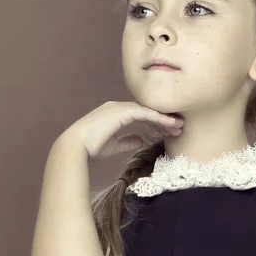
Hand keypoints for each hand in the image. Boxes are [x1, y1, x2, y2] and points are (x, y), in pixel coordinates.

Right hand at [60, 101, 183, 161]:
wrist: (76, 146)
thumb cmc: (90, 148)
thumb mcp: (113, 145)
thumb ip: (127, 141)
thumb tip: (141, 140)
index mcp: (115, 114)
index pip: (140, 115)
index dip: (156, 122)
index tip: (168, 131)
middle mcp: (118, 107)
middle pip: (147, 110)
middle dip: (164, 119)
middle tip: (179, 127)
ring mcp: (120, 108)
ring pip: (148, 110)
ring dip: (165, 118)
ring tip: (179, 126)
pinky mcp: (122, 112)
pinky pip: (145, 113)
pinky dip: (158, 118)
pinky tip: (169, 124)